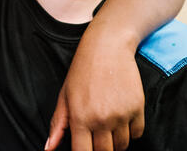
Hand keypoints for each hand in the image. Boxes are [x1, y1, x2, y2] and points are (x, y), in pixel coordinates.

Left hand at [46, 35, 144, 150]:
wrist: (108, 46)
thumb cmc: (83, 70)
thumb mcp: (65, 94)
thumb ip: (58, 124)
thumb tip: (49, 148)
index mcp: (80, 117)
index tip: (86, 147)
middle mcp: (101, 119)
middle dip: (100, 148)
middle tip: (96, 135)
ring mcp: (121, 114)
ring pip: (122, 146)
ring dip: (115, 140)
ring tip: (108, 123)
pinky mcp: (137, 108)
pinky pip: (137, 133)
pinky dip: (131, 131)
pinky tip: (121, 117)